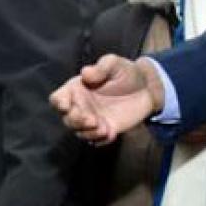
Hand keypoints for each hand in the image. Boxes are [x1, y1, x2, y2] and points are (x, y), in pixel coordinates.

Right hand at [49, 55, 163, 145]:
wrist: (147, 89)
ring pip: (79, 132)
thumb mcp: (116, 64)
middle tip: (91, 119)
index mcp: (76, 89)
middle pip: (67, 119)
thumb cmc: (127, 73)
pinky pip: (96, 141)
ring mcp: (92, 120)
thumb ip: (102, 67)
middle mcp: (80, 106)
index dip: (59, 103)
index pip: (58, 99)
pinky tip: (110, 132)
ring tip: (103, 128)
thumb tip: (85, 73)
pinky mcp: (105, 130)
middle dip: (76, 121)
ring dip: (88, 132)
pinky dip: (100, 139)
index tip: (66, 106)